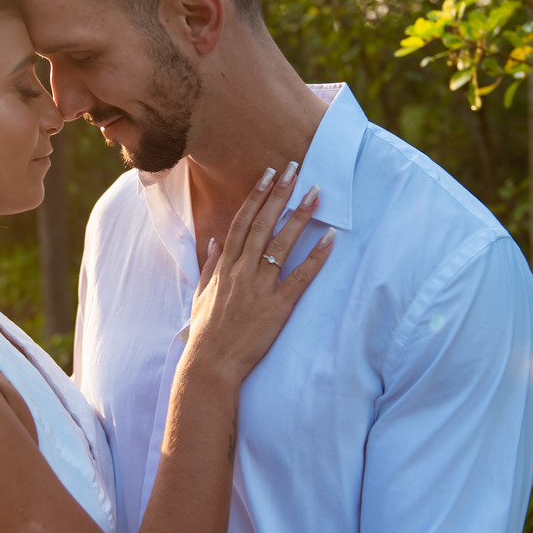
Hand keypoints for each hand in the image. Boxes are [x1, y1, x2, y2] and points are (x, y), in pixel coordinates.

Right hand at [187, 162, 333, 381]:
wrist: (211, 363)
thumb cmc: (206, 330)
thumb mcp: (202, 293)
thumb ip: (211, 264)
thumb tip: (214, 240)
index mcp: (226, 266)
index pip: (242, 222)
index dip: (256, 196)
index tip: (268, 175)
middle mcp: (242, 271)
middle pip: (263, 224)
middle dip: (280, 194)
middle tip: (295, 169)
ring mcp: (260, 288)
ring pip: (281, 244)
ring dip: (300, 217)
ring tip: (316, 194)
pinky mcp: (277, 307)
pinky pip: (300, 278)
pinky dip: (316, 258)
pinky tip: (330, 240)